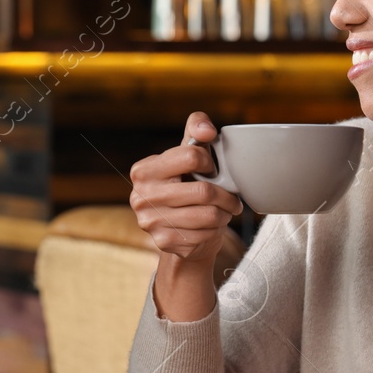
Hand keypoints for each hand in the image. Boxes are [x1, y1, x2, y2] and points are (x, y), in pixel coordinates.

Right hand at [129, 111, 241, 267]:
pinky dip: (216, 230)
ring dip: (224, 213)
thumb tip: (208, 131)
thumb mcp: (188, 153)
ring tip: (224, 210)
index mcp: (143, 170)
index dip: (209, 163)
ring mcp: (151, 222)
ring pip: (209, 214)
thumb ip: (196, 130)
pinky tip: (211, 226)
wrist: (179, 230)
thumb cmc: (186, 184)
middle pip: (204, 191)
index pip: (191, 156)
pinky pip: (206, 234)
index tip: (211, 170)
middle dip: (226, 195)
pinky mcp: (165, 242)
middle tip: (231, 197)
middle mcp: (141, 196)